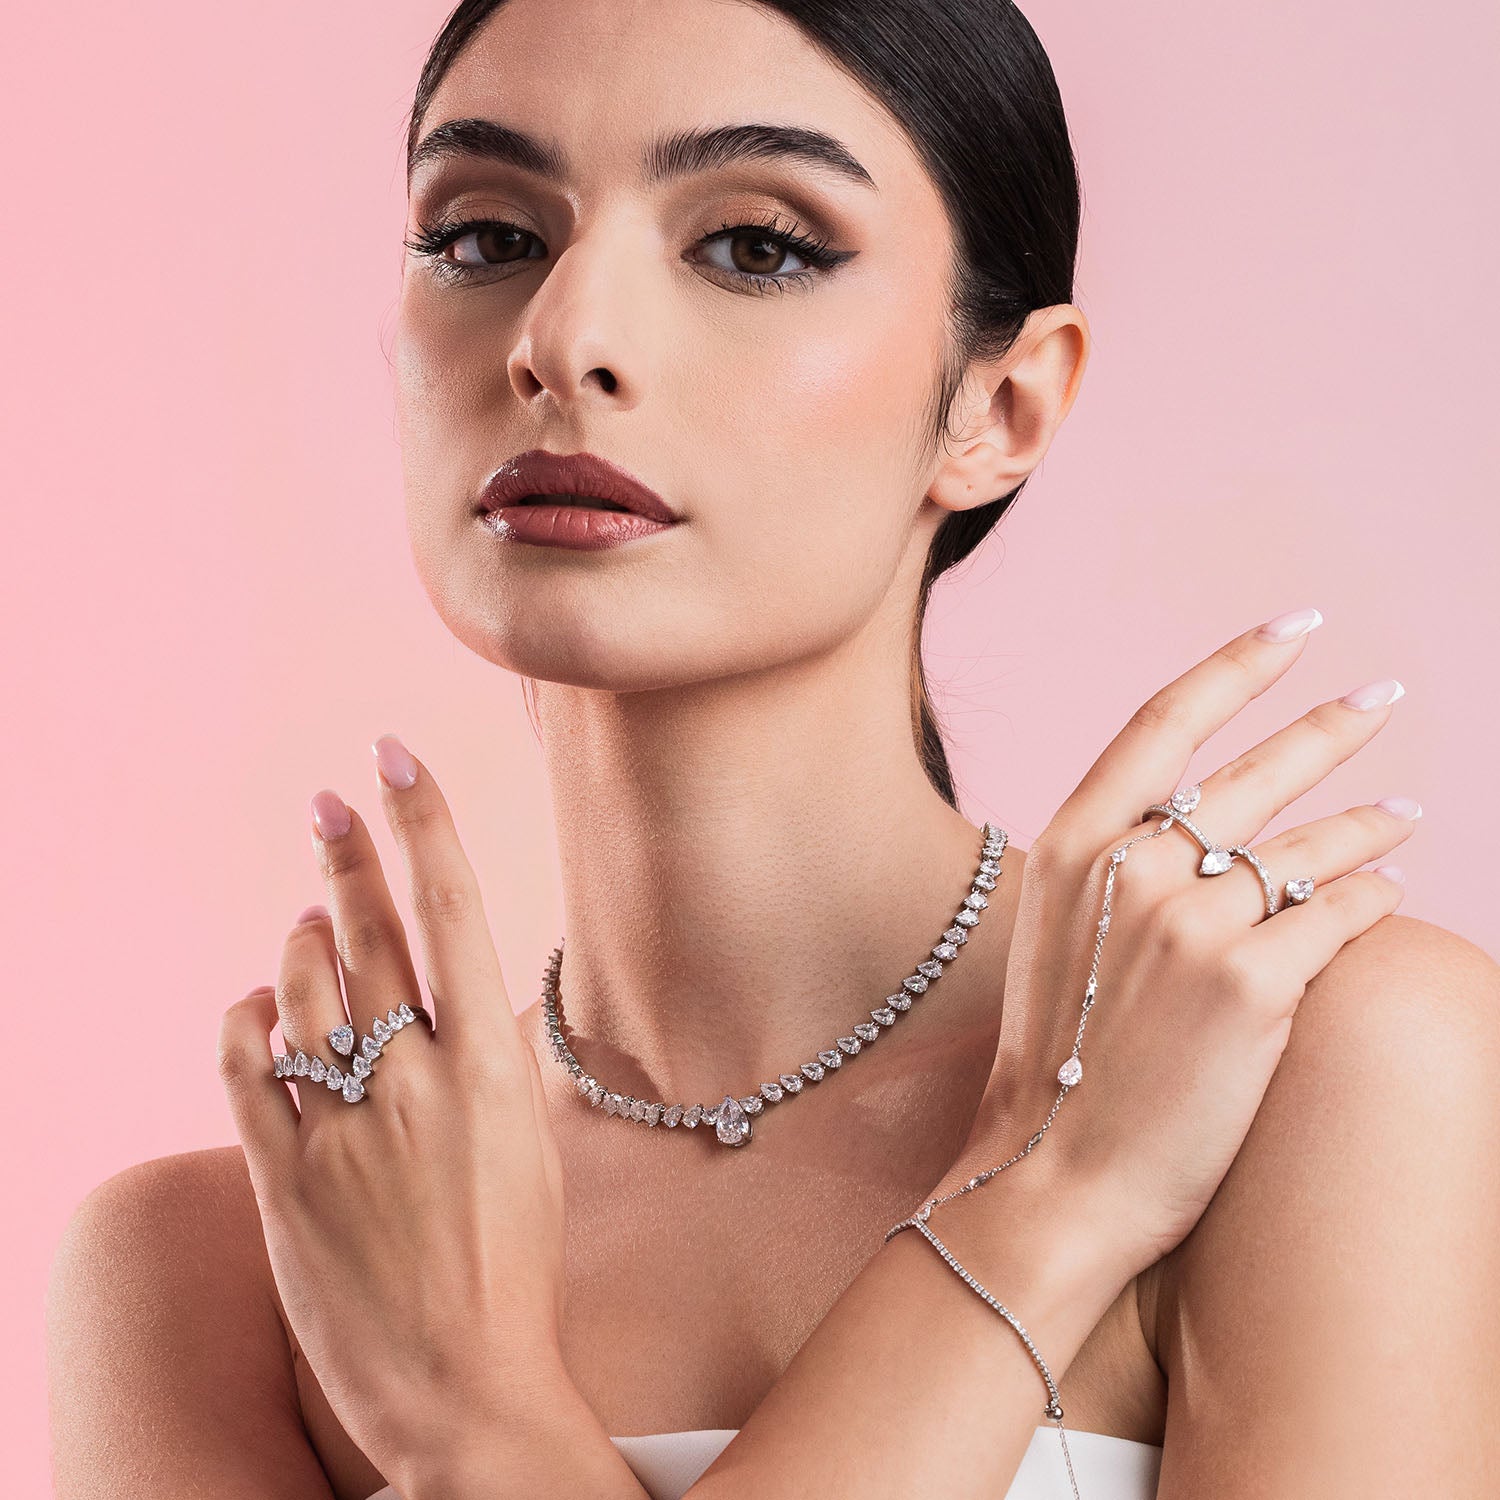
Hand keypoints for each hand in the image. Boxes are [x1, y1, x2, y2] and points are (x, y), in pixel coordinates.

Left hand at [216, 734, 566, 1473]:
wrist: (463, 1386)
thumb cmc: (513, 1263)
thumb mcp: (529, 1143)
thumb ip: (489, 1058)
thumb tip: (455, 991)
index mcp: (492, 1065)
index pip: (455, 905)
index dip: (421, 818)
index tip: (393, 753)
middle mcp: (416, 1078)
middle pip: (370, 928)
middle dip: (346, 850)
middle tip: (327, 800)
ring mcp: (344, 1124)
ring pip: (301, 984)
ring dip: (300, 938)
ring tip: (306, 919)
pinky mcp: (282, 1174)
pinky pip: (244, 1062)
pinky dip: (248, 1017)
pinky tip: (260, 1003)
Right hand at [935, 613, 1413, 1284]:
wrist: (1054, 1172)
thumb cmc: (1059, 1061)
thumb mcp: (1057, 939)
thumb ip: (1115, 868)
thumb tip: (1199, 822)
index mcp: (1071, 847)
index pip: (1161, 723)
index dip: (1232, 667)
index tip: (1288, 630)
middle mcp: (1130, 868)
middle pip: (1250, 773)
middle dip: (1328, 727)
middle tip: (1382, 697)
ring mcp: (1191, 923)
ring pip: (1307, 847)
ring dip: (1368, 823)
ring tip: (1407, 812)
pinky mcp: (1252, 985)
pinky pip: (1338, 916)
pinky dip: (1369, 898)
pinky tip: (1389, 890)